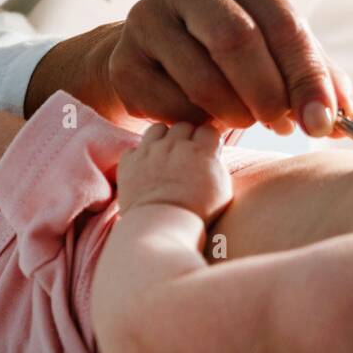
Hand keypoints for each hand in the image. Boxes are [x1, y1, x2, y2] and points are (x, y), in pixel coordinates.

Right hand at [31, 0, 352, 136]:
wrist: (152, 51)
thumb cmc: (226, 44)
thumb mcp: (274, 43)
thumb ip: (313, 73)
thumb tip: (347, 118)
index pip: (283, 21)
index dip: (307, 76)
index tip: (323, 120)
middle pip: (236, 41)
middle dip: (269, 94)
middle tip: (283, 126)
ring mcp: (145, 16)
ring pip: (203, 79)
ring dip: (235, 114)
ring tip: (246, 120)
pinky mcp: (123, 59)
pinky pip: (169, 104)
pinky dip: (197, 122)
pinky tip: (206, 117)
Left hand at [117, 120, 232, 223]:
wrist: (162, 226)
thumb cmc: (197, 214)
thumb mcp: (222, 190)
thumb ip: (217, 165)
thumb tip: (213, 154)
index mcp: (201, 150)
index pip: (208, 129)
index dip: (208, 141)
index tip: (206, 152)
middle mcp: (175, 145)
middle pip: (183, 126)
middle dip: (186, 137)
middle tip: (186, 155)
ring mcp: (150, 151)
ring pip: (158, 129)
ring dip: (162, 138)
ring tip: (164, 155)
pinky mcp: (130, 162)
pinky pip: (134, 148)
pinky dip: (138, 156)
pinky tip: (144, 168)